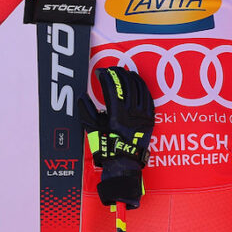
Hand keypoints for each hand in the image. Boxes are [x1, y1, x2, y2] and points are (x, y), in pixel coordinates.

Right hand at [79, 67, 155, 207]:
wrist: (124, 162)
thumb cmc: (107, 147)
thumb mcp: (92, 130)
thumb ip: (86, 111)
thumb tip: (82, 96)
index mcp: (116, 114)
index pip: (112, 87)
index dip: (105, 76)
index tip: (100, 72)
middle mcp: (131, 112)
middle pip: (127, 84)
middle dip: (118, 73)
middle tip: (112, 70)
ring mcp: (142, 115)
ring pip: (139, 89)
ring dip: (132, 77)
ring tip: (125, 72)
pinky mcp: (149, 118)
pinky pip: (148, 98)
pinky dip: (143, 87)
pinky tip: (138, 83)